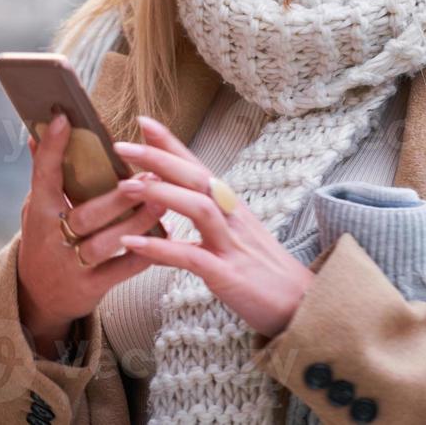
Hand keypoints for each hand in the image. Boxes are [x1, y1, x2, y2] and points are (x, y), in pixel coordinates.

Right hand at [16, 112, 167, 359]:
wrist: (36, 298)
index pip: (44, 176)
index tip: (65, 119)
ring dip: (137, 223)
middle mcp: (52, 239)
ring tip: (163, 201)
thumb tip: (37, 132)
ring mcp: (70, 266)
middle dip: (118, 197)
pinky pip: (121, 271)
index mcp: (40, 213)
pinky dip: (144, 254)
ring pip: (106, 244)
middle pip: (85, 216)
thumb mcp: (37, 209)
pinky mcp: (90, 288)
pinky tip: (166, 234)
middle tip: (149, 175)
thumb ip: (43, 174)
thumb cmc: (45, 241)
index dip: (52, 149)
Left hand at [113, 115, 314, 338]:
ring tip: (125, 187)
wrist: (303, 303)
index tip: (143, 122)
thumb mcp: (237, 234)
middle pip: (196, 177)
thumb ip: (210, 215)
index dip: (172, 144)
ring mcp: (231, 244)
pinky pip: (190, 257)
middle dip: (159, 158)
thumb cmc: (264, 271)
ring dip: (160, 194)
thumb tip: (177, 198)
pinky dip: (161, 248)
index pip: (198, 166)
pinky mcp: (227, 274)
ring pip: (197, 207)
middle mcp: (233, 217)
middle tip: (122, 146)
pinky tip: (133, 243)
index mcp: (232, 206)